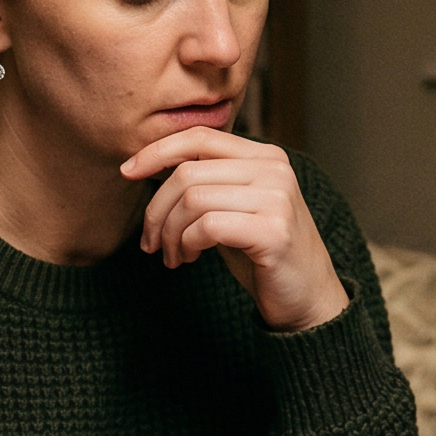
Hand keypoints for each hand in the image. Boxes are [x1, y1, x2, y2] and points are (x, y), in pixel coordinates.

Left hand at [122, 128, 349, 331]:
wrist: (307, 298)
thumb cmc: (263, 253)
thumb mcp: (234, 207)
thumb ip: (207, 180)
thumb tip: (148, 163)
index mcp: (266, 156)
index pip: (200, 137)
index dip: (156, 150)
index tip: (127, 171)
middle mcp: (275, 170)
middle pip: (188, 172)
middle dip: (157, 209)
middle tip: (152, 241)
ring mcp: (277, 198)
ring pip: (193, 199)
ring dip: (171, 233)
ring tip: (174, 255)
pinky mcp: (273, 231)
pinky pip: (207, 226)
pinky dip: (188, 244)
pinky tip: (191, 259)